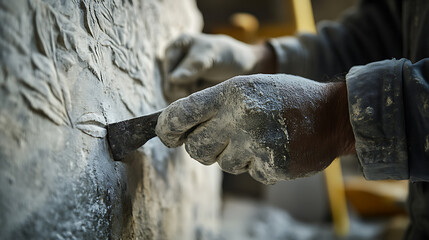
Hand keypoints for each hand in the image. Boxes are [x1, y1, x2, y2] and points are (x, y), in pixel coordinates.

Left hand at [156, 74, 354, 183]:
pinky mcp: (270, 166)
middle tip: (219, 141)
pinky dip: (258, 165)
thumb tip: (181, 129)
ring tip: (258, 139)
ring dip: (235, 156)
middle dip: (202, 148)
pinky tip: (274, 149)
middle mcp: (240, 117)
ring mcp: (256, 143)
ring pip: (223, 164)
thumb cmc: (285, 98)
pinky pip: (249, 173)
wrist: (332, 114)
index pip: (180, 114)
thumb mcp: (249, 87)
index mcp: (231, 92)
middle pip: (195, 148)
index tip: (167, 136)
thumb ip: (216, 104)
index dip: (167, 129)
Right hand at [163, 33, 274, 100]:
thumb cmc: (228, 56)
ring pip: (173, 92)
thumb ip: (193, 66)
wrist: (245, 68)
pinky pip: (181, 99)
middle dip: (182, 87)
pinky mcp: (188, 89)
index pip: (168, 66)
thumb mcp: (211, 56)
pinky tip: (200, 93)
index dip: (178, 76)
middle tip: (197, 86)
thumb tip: (173, 78)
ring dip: (186, 94)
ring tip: (200, 89)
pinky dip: (189, 99)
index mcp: (178, 46)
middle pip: (168, 81)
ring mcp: (182, 76)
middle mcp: (176, 60)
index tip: (193, 80)